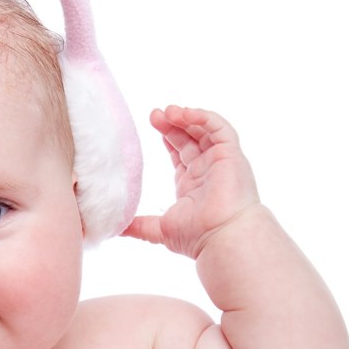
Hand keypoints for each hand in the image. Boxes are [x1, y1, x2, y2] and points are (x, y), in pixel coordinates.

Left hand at [124, 106, 260, 257]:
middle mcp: (207, 170)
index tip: (151, 125)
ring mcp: (221, 161)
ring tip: (167, 111)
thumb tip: (117, 229)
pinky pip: (220, 128)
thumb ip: (139, 226)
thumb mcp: (160, 229)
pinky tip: (185, 114)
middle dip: (171, 124)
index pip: (179, 152)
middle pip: (189, 138)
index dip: (167, 137)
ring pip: (204, 130)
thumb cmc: (197, 237)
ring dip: (185, 117)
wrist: (222, 237)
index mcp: (192, 184)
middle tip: (154, 115)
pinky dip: (203, 117)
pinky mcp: (231, 154)